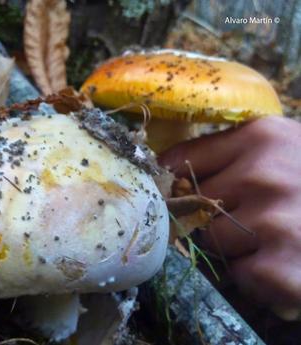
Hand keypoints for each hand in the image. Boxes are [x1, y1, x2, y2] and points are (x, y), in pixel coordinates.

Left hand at [159, 116, 300, 318]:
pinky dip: (256, 277)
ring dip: (234, 247)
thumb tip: (171, 174)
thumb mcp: (283, 149)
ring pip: (211, 241)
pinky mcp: (284, 265)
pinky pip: (239, 274)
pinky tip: (285, 263)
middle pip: (192, 204)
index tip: (178, 193)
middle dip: (209, 215)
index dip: (173, 182)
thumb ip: (234, 156)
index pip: (179, 161)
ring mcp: (274, 221)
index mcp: (259, 137)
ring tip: (272, 240)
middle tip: (248, 217)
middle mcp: (264, 174)